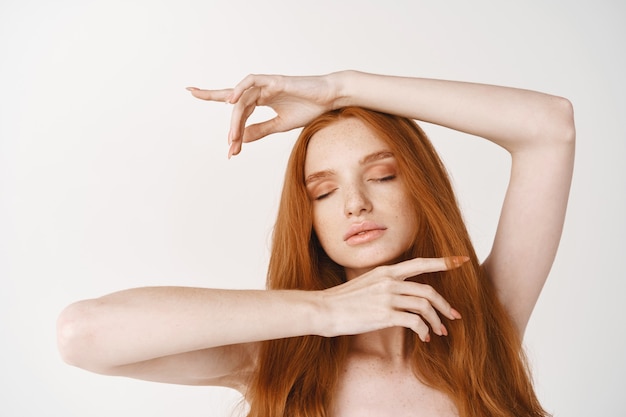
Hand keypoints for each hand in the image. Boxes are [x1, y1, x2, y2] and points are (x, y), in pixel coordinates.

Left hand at [188, 73, 339, 157]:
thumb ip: (259, 130)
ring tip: (233, 139)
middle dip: (220, 111)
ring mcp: (266, 84)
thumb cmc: (308, 109)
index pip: (233, 102)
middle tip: (214, 126)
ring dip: (235, 121)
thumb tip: (240, 139)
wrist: (329, 100)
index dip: (212, 96)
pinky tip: (231, 100)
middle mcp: (260, 90)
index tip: (191, 92)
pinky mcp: (275, 80)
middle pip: (234, 103)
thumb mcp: (280, 125)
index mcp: (260, 99)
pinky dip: (240, 89)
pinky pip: (252, 82)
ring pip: (242, 101)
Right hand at [319, 256, 466, 341]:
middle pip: (428, 290)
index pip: (421, 263)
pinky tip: (423, 338)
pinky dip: (424, 331)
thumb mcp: (367, 283)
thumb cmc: (344, 299)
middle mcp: (389, 281)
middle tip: (454, 317)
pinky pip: (415, 322)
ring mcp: (387, 297)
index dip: (444, 262)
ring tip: (439, 332)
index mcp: (386, 271)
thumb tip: (403, 293)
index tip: (462, 261)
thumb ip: (386, 284)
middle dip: (445, 305)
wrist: (324, 309)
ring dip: (436, 321)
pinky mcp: (384, 315)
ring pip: (425, 306)